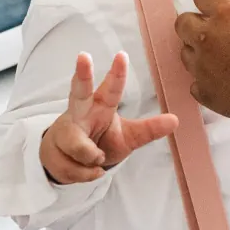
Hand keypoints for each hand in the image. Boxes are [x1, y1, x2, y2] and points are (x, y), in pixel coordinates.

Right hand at [39, 52, 176, 184]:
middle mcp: (80, 111)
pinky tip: (87, 169)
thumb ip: (149, 129)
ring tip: (98, 160)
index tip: (122, 55)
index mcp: (100, 105)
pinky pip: (73, 168)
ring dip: (91, 159)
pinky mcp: (54, 149)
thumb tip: (176, 120)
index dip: (117, 73)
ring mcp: (65, 129)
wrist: (70, 161)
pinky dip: (85, 174)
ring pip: (78, 146)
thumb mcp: (128, 137)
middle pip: (78, 91)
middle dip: (82, 75)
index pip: (111, 88)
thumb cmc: (102, 141)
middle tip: (84, 55)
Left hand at [176, 0, 229, 133]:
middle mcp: (208, 37)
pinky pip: (194, 82)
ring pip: (185, 52)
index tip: (220, 8)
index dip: (211, 1)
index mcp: (228, 14)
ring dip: (199, 51)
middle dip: (196, 23)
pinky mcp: (205, 93)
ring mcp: (203, 67)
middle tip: (217, 32)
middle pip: (183, 22)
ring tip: (224, 58)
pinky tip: (226, 81)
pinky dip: (206, 80)